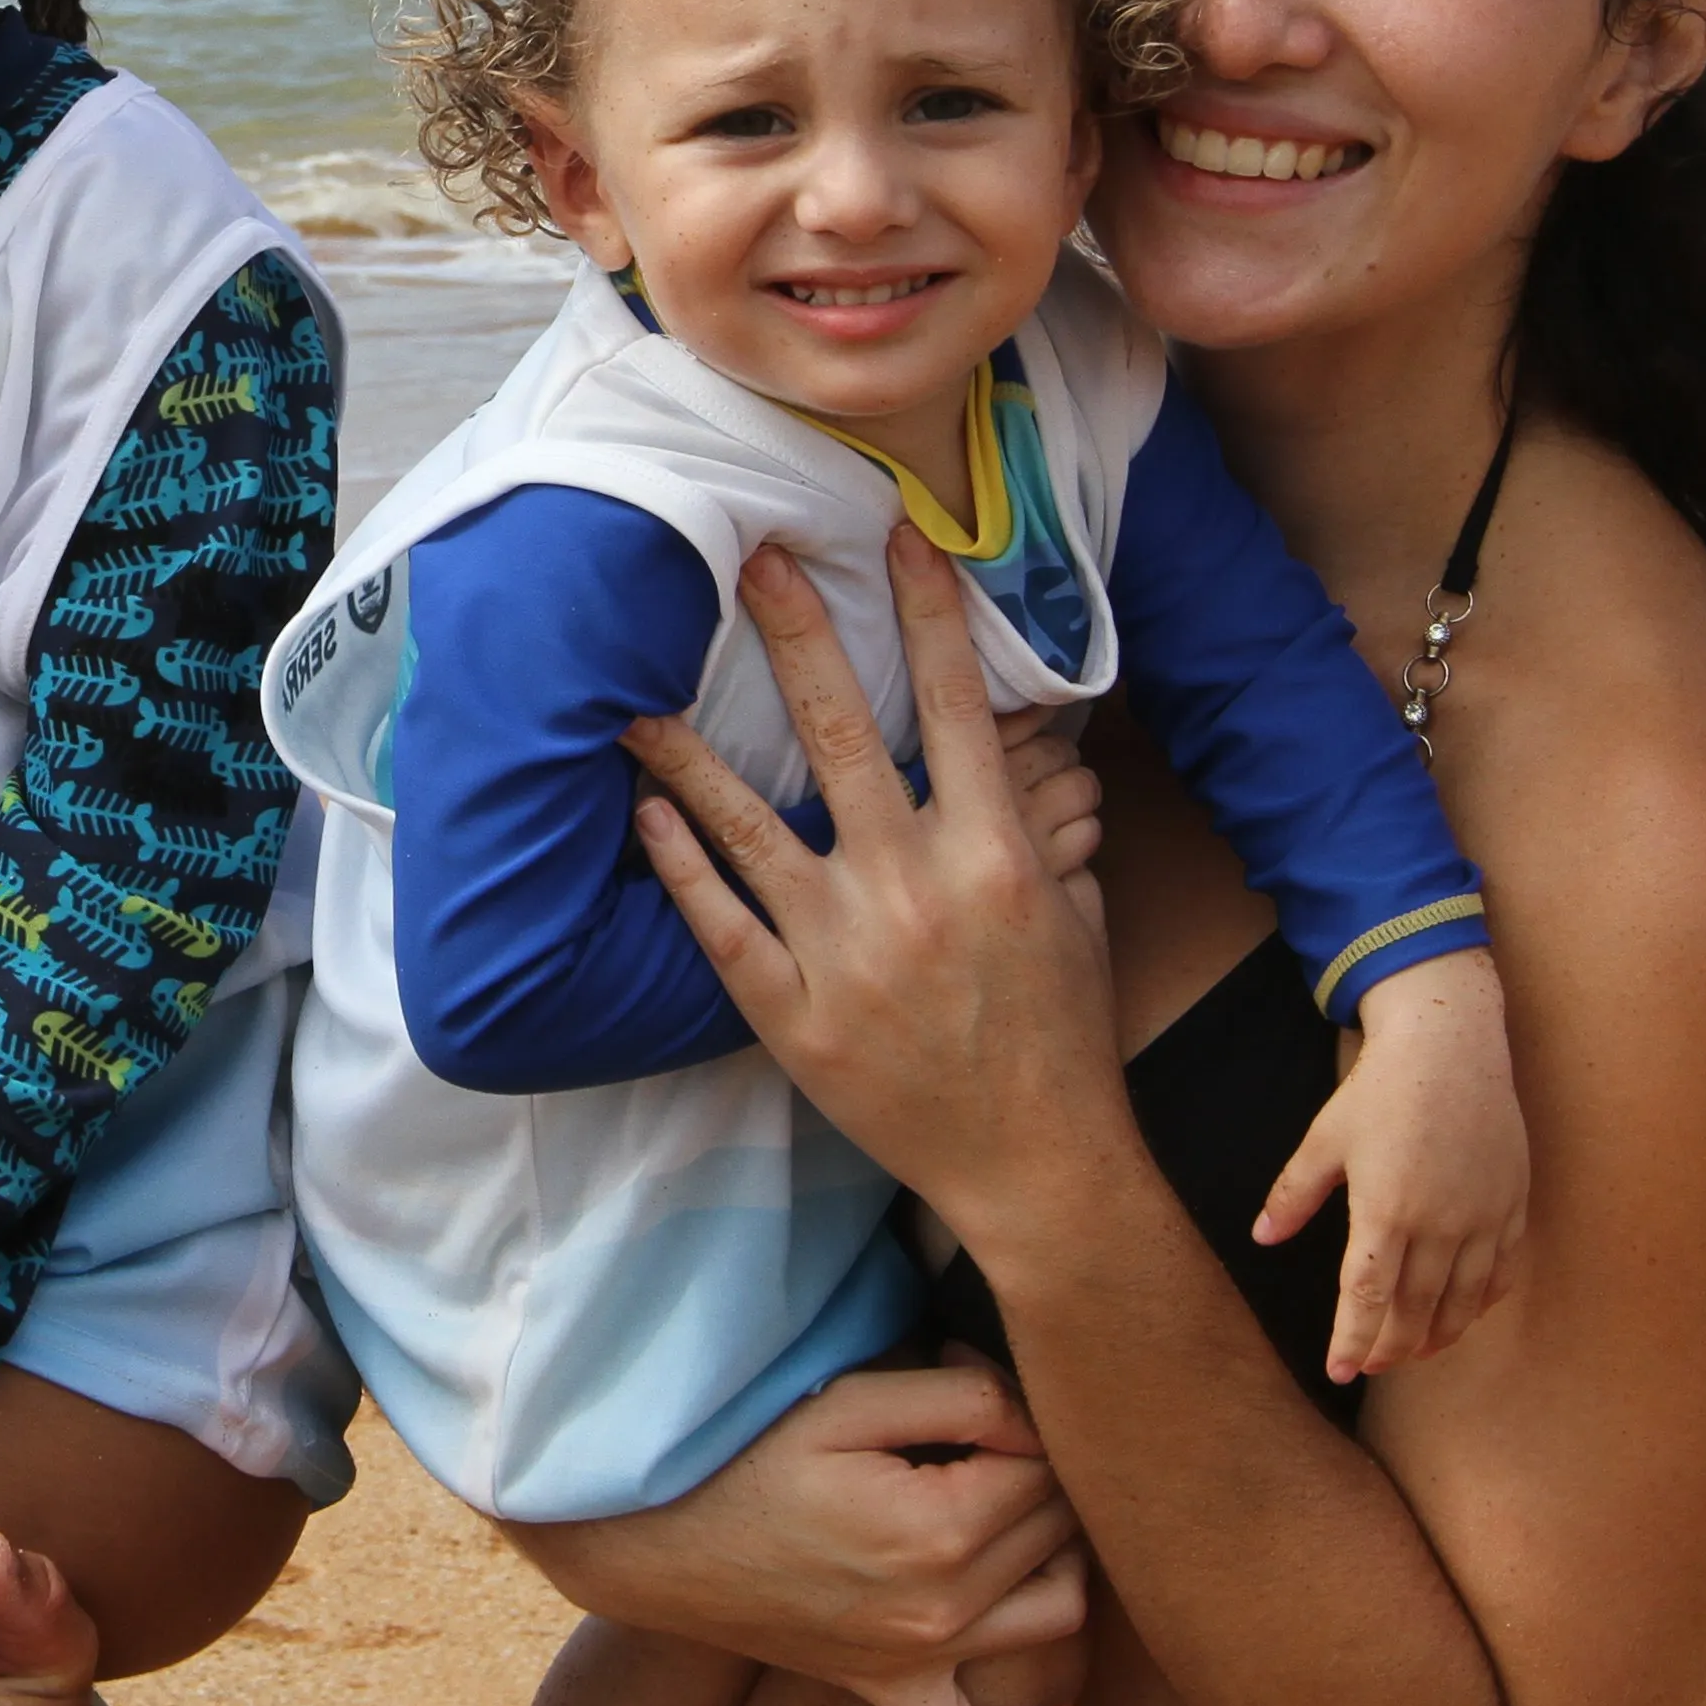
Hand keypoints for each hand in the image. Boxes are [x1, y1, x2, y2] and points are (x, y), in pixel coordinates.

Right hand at [509, 1358, 1090, 1705]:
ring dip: (1063, 1563)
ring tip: (1023, 1515)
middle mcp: (945, 1609)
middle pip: (1058, 1533)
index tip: (969, 1386)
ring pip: (1056, 1618)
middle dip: (1041, 1473)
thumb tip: (1031, 1416)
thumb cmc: (747, 1461)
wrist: (659, 1546)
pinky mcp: (892, 1696)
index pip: (1046, 1467)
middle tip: (979, 1432)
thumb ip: (959, 1398)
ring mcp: (921, 1664)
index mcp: (941, 1529)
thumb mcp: (847, 1404)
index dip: (1021, 1414)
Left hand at [619, 534, 1125, 1232]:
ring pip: (747, 825)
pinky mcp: (792, 1013)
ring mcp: (845, 952)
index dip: (928, 616)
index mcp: (995, 855)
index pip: (956, 706)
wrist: (1035, 1165)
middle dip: (795, 635)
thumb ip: (1037, 830)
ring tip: (631, 697)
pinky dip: (680, 862)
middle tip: (752, 560)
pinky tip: (644, 814)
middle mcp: (914, 889)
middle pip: (841, 734)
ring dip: (685, 753)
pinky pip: (720, 922)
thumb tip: (1024, 750)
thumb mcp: (1073, 914)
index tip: (899, 540)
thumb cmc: (1059, 1035)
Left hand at [1260, 952, 1527, 1381]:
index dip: (1353, 1340)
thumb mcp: (1324, 1139)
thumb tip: (1262, 1237)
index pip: (1367, 1297)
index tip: (1340, 1371)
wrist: (1452, 1045)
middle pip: (1416, 1309)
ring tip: (1414, 1353)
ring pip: (1463, 1301)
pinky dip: (1481, 1302)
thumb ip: (1294, 1194)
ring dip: (1438, 1335)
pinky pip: (1501, 1271)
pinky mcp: (1511, 1205)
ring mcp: (1482, 1217)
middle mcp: (1439, 1223)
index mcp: (1386, 1210)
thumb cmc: (1380, 1089)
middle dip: (1392, 1347)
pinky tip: (1463, 1314)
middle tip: (1373, 1368)